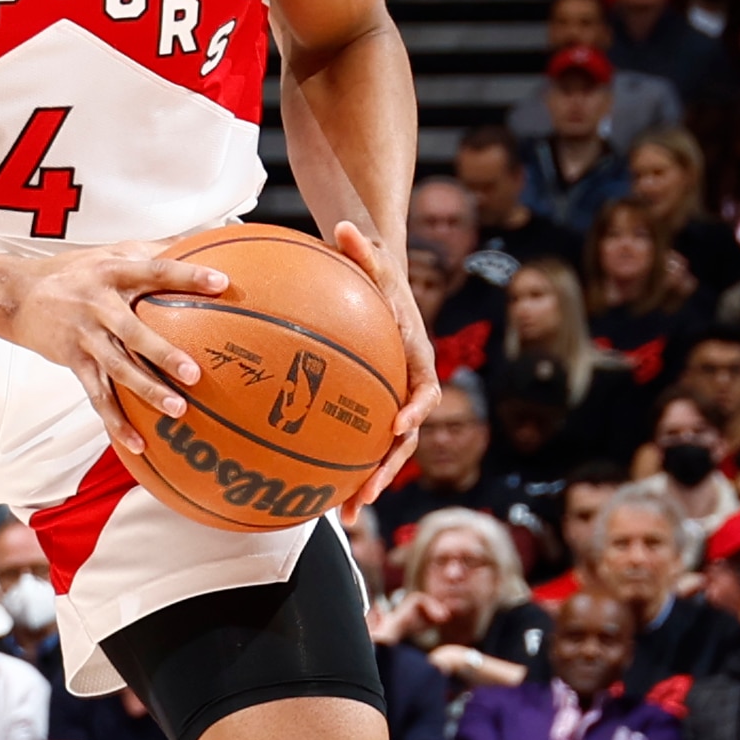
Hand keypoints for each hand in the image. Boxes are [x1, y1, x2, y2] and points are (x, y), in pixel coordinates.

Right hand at [9, 238, 230, 468]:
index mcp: (113, 273)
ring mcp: (84, 336)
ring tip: (178, 409)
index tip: (222, 283)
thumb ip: (152, 251)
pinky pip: (97, 395)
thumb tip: (204, 241)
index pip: (155, 271)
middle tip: (194, 372)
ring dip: (147, 391)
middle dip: (163, 353)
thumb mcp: (109, 253)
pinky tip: (138, 443)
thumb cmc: (74, 272)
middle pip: (134, 331)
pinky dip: (116, 421)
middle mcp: (98, 304)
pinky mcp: (73, 361)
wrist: (15, 296)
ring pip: (117, 369)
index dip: (188, 275)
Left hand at [322, 216, 439, 512]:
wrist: (380, 292)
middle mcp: (408, 390)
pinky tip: (314, 494)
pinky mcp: (368, 414)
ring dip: (367, 484)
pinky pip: (357, 445)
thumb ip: (360, 249)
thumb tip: (343, 225)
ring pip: (383, 453)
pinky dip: (342, 469)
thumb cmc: (376, 276)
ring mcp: (389, 405)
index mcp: (417, 360)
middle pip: (405, 438)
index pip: (426, 390)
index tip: (398, 425)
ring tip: (346, 514)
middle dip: (387, 468)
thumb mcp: (370, 261)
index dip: (415, 410)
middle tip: (366, 494)